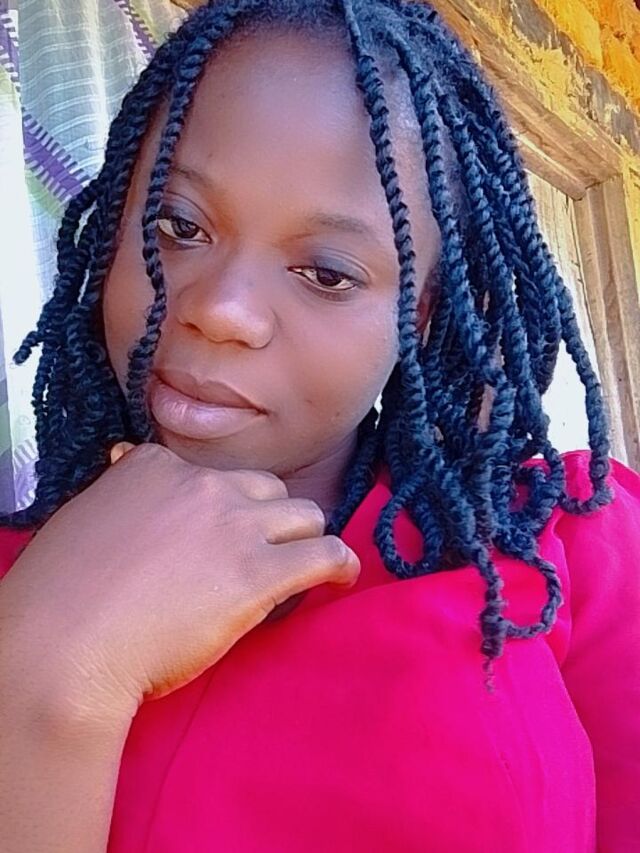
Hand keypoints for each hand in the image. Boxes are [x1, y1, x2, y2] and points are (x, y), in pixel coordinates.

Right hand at [2, 443, 359, 720]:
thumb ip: (123, 489)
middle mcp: (203, 485)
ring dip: (305, 538)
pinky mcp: (259, 573)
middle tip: (262, 553)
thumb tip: (124, 459)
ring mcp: (234, 526)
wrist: (61, 645)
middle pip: (267, 488)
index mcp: (157, 466)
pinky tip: (342, 578)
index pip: (214, 476)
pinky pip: (326, 555)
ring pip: (305, 514)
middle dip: (270, 518)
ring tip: (305, 565)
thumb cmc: (60, 595)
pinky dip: (341, 565)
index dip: (222, 508)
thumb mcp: (87, 516)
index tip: (219, 533)